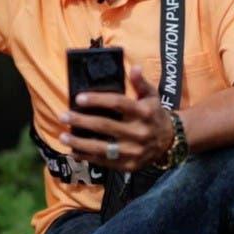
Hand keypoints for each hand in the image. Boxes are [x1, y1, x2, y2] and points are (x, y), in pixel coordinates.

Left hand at [58, 66, 174, 171]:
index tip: (78, 98)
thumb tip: (134, 68)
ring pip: (102, 147)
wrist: (169, 141)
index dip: (97, 100)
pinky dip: (87, 157)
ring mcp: (134, 151)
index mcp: (144, 112)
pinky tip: (74, 151)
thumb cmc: (154, 114)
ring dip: (80, 142)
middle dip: (81, 121)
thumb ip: (141, 82)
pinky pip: (104, 162)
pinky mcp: (129, 165)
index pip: (118, 103)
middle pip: (105, 126)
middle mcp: (139, 132)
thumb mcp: (152, 96)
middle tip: (63, 116)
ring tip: (63, 136)